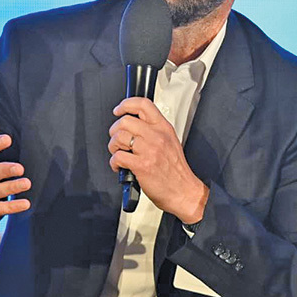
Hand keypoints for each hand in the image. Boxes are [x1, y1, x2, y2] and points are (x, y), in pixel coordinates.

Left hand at [108, 97, 208, 223]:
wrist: (184, 192)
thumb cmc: (176, 170)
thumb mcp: (171, 142)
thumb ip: (155, 130)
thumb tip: (135, 124)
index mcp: (164, 128)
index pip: (143, 105)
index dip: (126, 104)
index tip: (119, 110)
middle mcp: (156, 136)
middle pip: (125, 121)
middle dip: (115, 130)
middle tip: (117, 139)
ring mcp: (149, 150)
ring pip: (119, 137)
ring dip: (113, 146)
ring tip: (118, 153)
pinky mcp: (141, 165)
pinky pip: (118, 157)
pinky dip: (114, 162)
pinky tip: (120, 166)